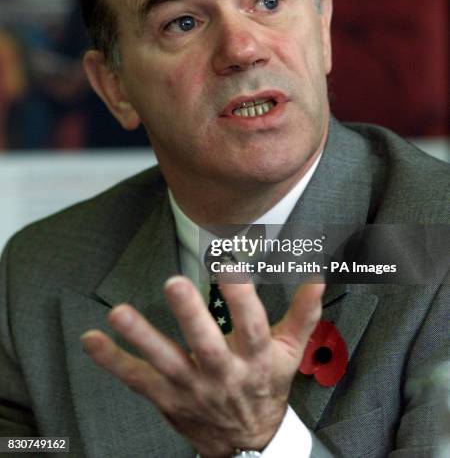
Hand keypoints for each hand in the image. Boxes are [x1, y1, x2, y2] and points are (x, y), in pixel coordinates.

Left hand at [81, 278, 323, 457]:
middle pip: (206, 345)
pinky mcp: (167, 397)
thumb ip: (303, 314)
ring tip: (118, 313)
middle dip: (190, 316)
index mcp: (255, 359)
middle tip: (174, 283)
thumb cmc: (267, 386)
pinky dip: (112, 361)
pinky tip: (91, 340)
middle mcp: (223, 374)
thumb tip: (317, 277)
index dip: (243, 296)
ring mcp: (191, 388)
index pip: (253, 326)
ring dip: (141, 337)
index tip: (229, 263)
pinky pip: (136, 380)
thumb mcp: (291, 353)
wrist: (247, 442)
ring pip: (165, 362)